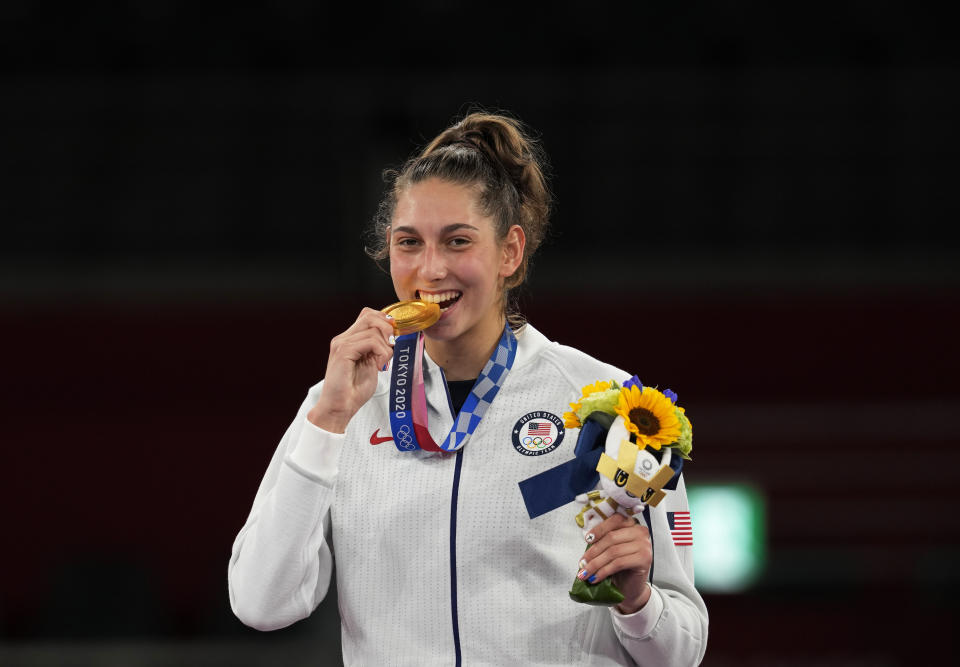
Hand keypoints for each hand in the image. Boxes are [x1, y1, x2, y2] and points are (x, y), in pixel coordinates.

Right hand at [307, 308, 394, 432]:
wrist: (339, 407)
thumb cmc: (354, 390)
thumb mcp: (371, 364)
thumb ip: (377, 349)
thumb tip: (392, 338)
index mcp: (349, 340)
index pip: (367, 315)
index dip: (384, 320)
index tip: (393, 336)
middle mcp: (343, 338)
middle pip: (369, 315)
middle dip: (387, 328)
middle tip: (392, 346)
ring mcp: (342, 343)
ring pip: (373, 328)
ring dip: (385, 346)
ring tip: (383, 363)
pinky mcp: (343, 351)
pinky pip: (371, 341)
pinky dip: (381, 353)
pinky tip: (378, 366)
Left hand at [578, 513, 652, 613]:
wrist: (631, 587)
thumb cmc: (620, 567)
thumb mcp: (610, 549)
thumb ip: (603, 540)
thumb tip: (587, 539)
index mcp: (632, 524)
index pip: (615, 520)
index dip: (599, 529)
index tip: (587, 539)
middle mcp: (641, 532)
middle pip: (611, 537)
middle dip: (593, 552)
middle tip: (582, 563)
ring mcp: (644, 545)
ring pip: (613, 552)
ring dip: (595, 564)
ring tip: (585, 573)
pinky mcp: (644, 559)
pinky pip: (619, 563)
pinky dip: (604, 571)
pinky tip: (596, 578)